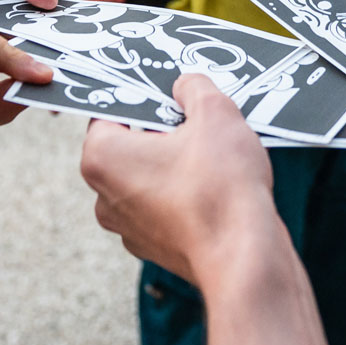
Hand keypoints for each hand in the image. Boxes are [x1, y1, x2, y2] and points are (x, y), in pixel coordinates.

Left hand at [79, 75, 281, 283]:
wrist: (244, 259)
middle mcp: (104, 195)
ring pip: (151, 175)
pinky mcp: (155, 247)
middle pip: (131, 143)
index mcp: (101, 157)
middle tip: (199, 121)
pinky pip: (166, 205)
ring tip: (215, 155)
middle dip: (165, 129)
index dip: (146, 96)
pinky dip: (187, 193)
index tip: (171, 92)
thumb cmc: (221, 188)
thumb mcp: (214, 113)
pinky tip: (218, 187)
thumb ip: (194, 88)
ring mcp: (128, 227)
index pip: (111, 110)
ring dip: (178, 162)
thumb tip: (186, 85)